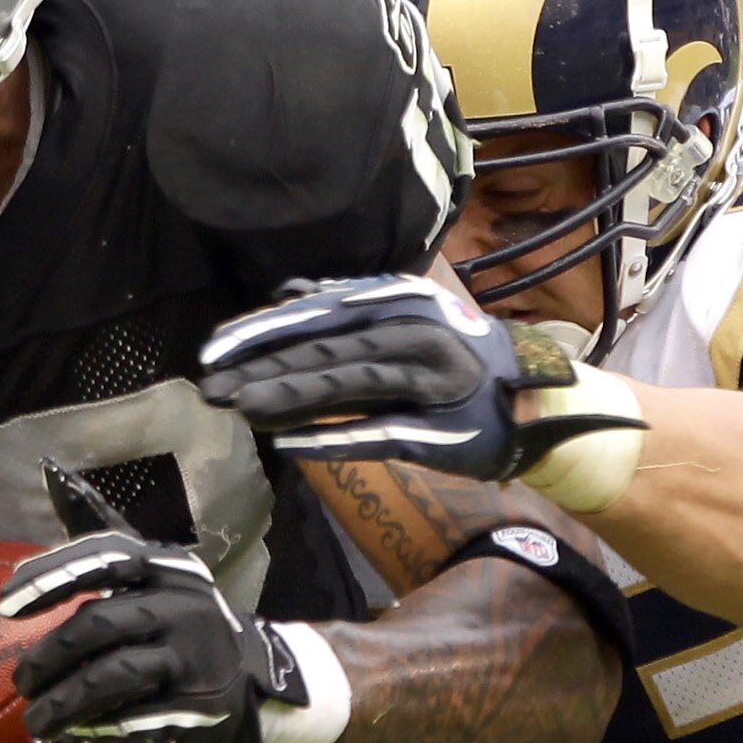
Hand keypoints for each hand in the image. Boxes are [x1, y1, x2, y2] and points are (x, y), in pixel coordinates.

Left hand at [0, 471, 309, 742]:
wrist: (256, 679)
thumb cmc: (183, 629)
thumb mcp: (159, 581)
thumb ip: (108, 553)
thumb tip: (50, 504)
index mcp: (169, 569)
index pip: (105, 559)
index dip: (52, 577)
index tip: (6, 607)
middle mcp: (185, 606)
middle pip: (98, 624)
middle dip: (48, 656)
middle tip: (21, 683)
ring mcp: (195, 656)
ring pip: (112, 676)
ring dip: (64, 701)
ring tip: (36, 722)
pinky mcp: (201, 704)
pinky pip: (136, 717)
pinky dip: (98, 726)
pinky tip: (75, 732)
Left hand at [197, 274, 639, 483]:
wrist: (533, 400)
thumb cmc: (457, 359)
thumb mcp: (405, 317)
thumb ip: (346, 309)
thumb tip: (283, 294)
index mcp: (398, 300)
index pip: (316, 313)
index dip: (260, 332)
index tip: (211, 351)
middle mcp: (412, 331)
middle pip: (323, 347)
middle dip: (260, 366)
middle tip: (208, 387)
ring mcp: (428, 379)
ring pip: (345, 384)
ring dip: (286, 397)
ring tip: (238, 408)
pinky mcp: (438, 427)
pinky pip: (379, 431)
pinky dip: (334, 437)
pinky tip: (290, 447)